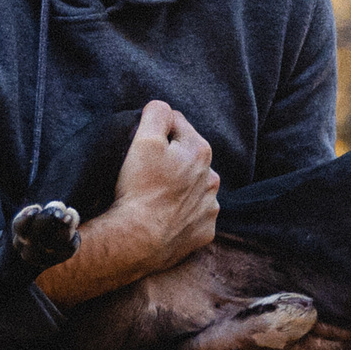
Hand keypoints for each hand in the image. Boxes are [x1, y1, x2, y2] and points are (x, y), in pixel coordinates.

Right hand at [39, 101, 218, 303]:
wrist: (138, 240)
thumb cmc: (139, 188)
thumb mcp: (144, 139)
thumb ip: (157, 114)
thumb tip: (163, 108)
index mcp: (201, 151)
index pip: (177, 125)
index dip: (156, 131)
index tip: (141, 146)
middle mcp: (212, 178)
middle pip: (187, 157)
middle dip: (170, 160)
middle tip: (144, 173)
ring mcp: (210, 207)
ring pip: (192, 188)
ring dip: (178, 187)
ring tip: (153, 196)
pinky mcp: (204, 232)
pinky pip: (193, 217)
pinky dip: (180, 215)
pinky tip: (163, 217)